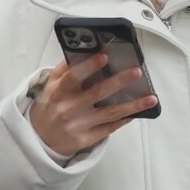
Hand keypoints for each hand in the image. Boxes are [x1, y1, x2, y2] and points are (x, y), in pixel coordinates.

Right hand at [27, 52, 157, 157]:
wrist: (39, 138)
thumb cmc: (49, 106)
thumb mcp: (50, 85)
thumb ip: (65, 69)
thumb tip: (84, 50)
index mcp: (58, 92)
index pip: (73, 76)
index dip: (89, 66)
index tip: (105, 56)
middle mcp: (68, 109)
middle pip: (97, 93)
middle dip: (119, 82)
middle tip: (136, 72)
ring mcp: (78, 125)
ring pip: (109, 114)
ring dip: (132, 106)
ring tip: (150, 99)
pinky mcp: (86, 139)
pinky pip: (109, 128)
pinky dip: (124, 119)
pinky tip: (136, 112)